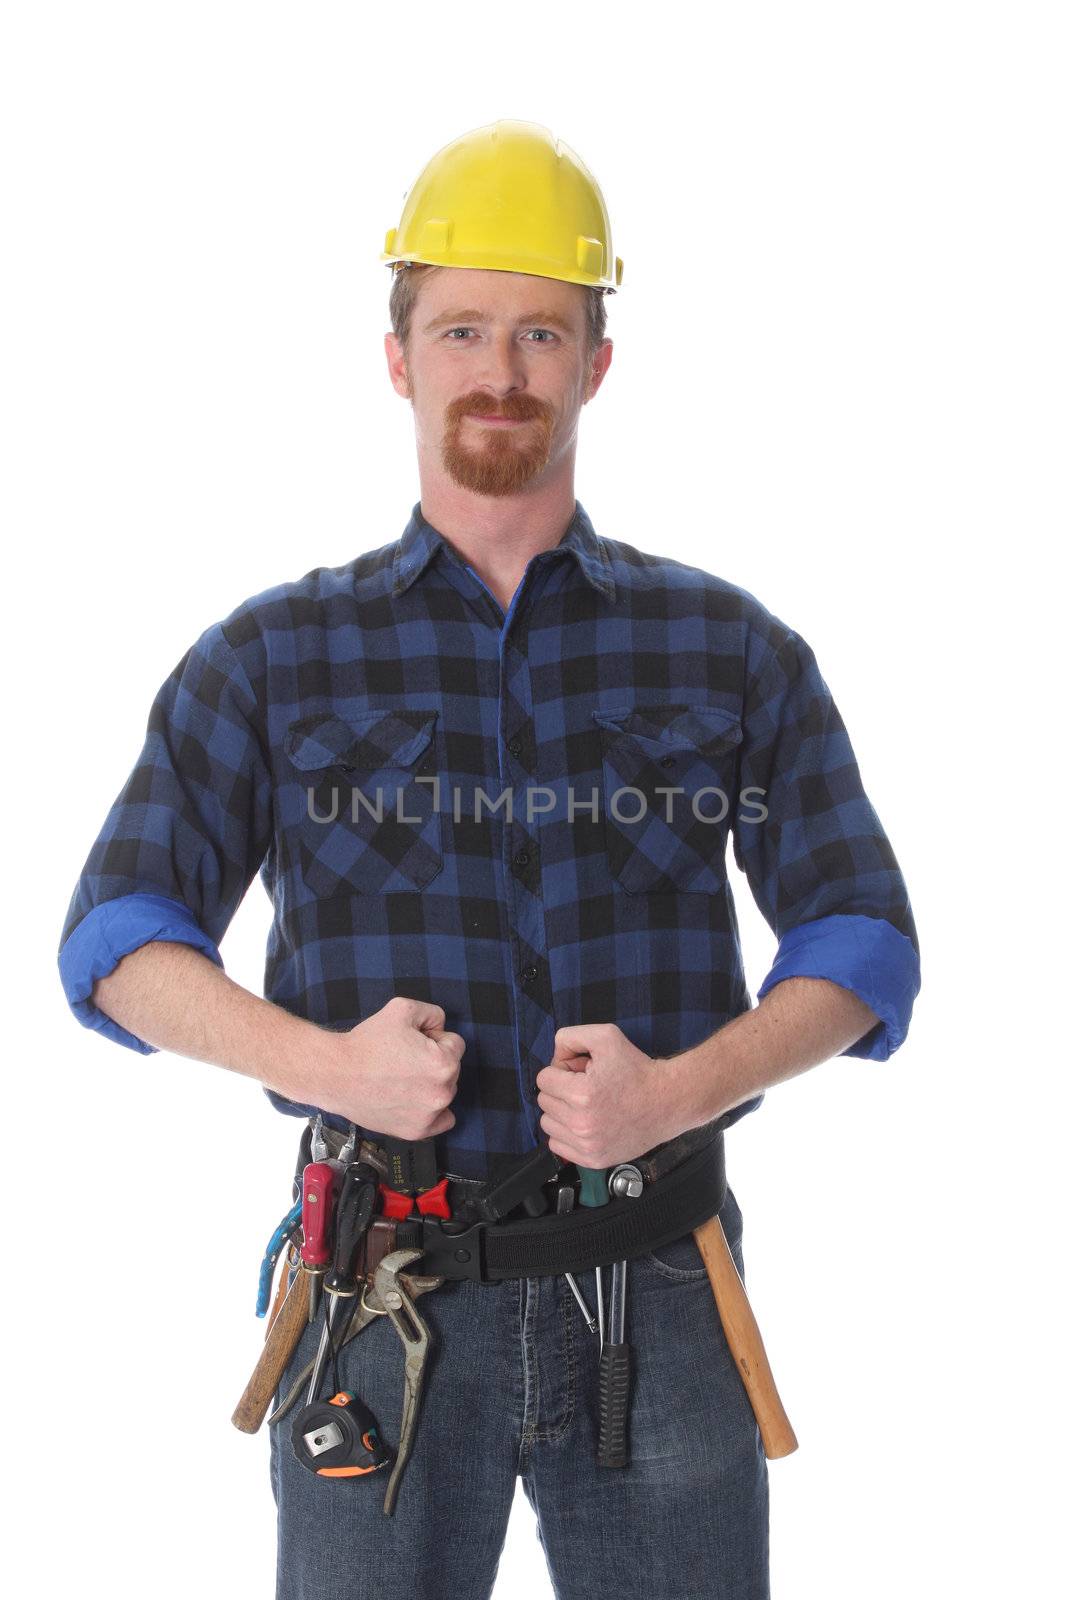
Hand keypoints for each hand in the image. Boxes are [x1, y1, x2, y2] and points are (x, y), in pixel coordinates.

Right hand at [329, 995, 463, 1139]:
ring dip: (431, 1083)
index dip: (433, 1037)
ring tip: (400, 1078)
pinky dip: (434, 1112)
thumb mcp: (402, 1008)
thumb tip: (440, 1026)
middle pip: (451, 1068)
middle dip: (432, 1060)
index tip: (411, 1042)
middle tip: (402, 1059)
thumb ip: (432, 1013)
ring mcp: (429, 1116)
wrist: (337, 1074)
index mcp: (444, 1063)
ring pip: (445, 1091)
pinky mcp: (416, 1131)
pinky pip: (442, 1120)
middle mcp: (442, 1093)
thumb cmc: (367, 1043)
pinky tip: (414, 1099)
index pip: (455, 1043)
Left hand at [534, 1023, 682, 1169]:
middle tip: (586, 1086)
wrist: (668, 1101)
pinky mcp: (594, 1159)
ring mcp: (587, 1145)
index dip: (561, 1070)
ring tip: (586, 1105)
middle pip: (544, 1101)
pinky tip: (585, 1123)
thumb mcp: (606, 1036)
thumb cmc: (637, 1069)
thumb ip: (571, 1036)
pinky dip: (566, 1134)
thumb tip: (554, 1055)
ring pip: (548, 1124)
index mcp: (581, 1093)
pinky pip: (558, 1145)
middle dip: (561, 1090)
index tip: (580, 1071)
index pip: (543, 1079)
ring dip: (560, 1112)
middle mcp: (581, 1123)